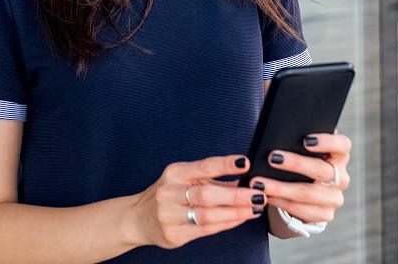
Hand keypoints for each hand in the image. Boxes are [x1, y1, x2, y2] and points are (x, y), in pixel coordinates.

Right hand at [130, 155, 266, 249]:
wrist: (139, 218)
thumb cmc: (168, 195)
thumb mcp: (183, 179)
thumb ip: (210, 178)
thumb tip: (244, 176)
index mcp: (174, 173)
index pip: (203, 167)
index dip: (225, 164)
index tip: (245, 162)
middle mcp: (170, 193)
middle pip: (207, 194)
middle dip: (236, 195)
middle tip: (258, 194)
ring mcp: (170, 216)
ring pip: (208, 215)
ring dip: (235, 213)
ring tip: (254, 208)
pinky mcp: (174, 234)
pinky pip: (206, 230)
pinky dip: (226, 224)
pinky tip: (239, 219)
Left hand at [251, 133, 350, 224]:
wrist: (304, 189)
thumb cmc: (300, 159)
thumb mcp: (302, 148)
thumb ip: (297, 138)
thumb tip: (279, 126)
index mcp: (339, 155)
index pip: (342, 145)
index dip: (327, 142)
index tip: (306, 140)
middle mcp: (341, 177)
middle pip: (321, 170)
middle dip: (295, 164)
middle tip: (272, 158)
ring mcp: (334, 198)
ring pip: (307, 194)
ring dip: (280, 188)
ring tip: (258, 183)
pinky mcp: (325, 214)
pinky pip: (301, 210)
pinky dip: (280, 203)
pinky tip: (265, 196)